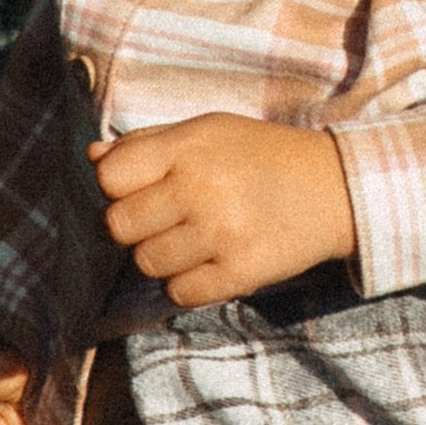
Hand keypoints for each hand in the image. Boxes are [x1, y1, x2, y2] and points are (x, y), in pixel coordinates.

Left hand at [92, 112, 354, 308]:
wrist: (334, 187)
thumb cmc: (259, 155)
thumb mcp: (206, 131)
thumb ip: (147, 144)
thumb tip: (92, 157)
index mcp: (188, 146)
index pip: (110, 178)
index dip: (116, 188)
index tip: (140, 189)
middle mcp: (201, 187)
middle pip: (119, 226)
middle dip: (134, 227)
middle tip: (165, 219)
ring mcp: (221, 232)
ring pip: (146, 264)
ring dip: (161, 256)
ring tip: (192, 238)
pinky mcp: (240, 272)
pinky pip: (179, 293)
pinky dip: (187, 283)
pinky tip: (211, 260)